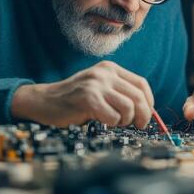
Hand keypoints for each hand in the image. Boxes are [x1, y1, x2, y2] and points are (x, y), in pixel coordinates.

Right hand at [11, 61, 153, 128]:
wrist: (45, 101)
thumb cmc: (74, 99)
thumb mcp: (99, 87)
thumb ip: (119, 92)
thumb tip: (146, 109)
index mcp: (110, 68)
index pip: (141, 84)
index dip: (148, 102)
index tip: (146, 115)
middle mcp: (105, 73)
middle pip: (138, 97)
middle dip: (142, 116)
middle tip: (137, 125)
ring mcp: (96, 84)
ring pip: (129, 107)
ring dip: (125, 121)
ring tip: (114, 121)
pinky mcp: (88, 98)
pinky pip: (113, 117)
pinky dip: (112, 123)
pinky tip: (102, 121)